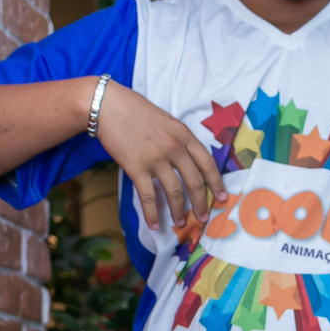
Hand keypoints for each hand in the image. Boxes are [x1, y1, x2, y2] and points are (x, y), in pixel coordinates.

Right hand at [94, 81, 223, 229]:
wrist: (107, 105)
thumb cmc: (135, 111)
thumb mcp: (167, 121)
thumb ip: (179, 140)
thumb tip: (188, 163)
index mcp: (184, 135)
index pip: (207, 163)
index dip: (217, 183)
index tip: (222, 198)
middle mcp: (174, 147)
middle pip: (195, 182)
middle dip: (201, 203)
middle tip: (202, 218)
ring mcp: (155, 158)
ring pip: (175, 193)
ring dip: (179, 211)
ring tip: (181, 223)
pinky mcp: (137, 168)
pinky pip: (149, 197)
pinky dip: (152, 214)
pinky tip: (155, 225)